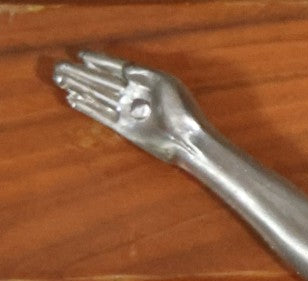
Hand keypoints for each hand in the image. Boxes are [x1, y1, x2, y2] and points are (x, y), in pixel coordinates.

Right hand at [53, 51, 207, 163]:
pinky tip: (73, 99)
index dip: (99, 61)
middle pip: (101, 81)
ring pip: (98, 96)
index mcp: (144, 81)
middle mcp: (133, 94)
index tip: (81, 55)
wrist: (188, 140)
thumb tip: (122, 68)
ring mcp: (128, 111)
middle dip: (80, 73)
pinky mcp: (125, 128)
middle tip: (59, 67)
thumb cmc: (182, 110)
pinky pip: (102, 115)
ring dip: (79, 87)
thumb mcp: (165, 84)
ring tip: (60, 79)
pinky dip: (88, 107)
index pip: (116, 67)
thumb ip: (142, 73)